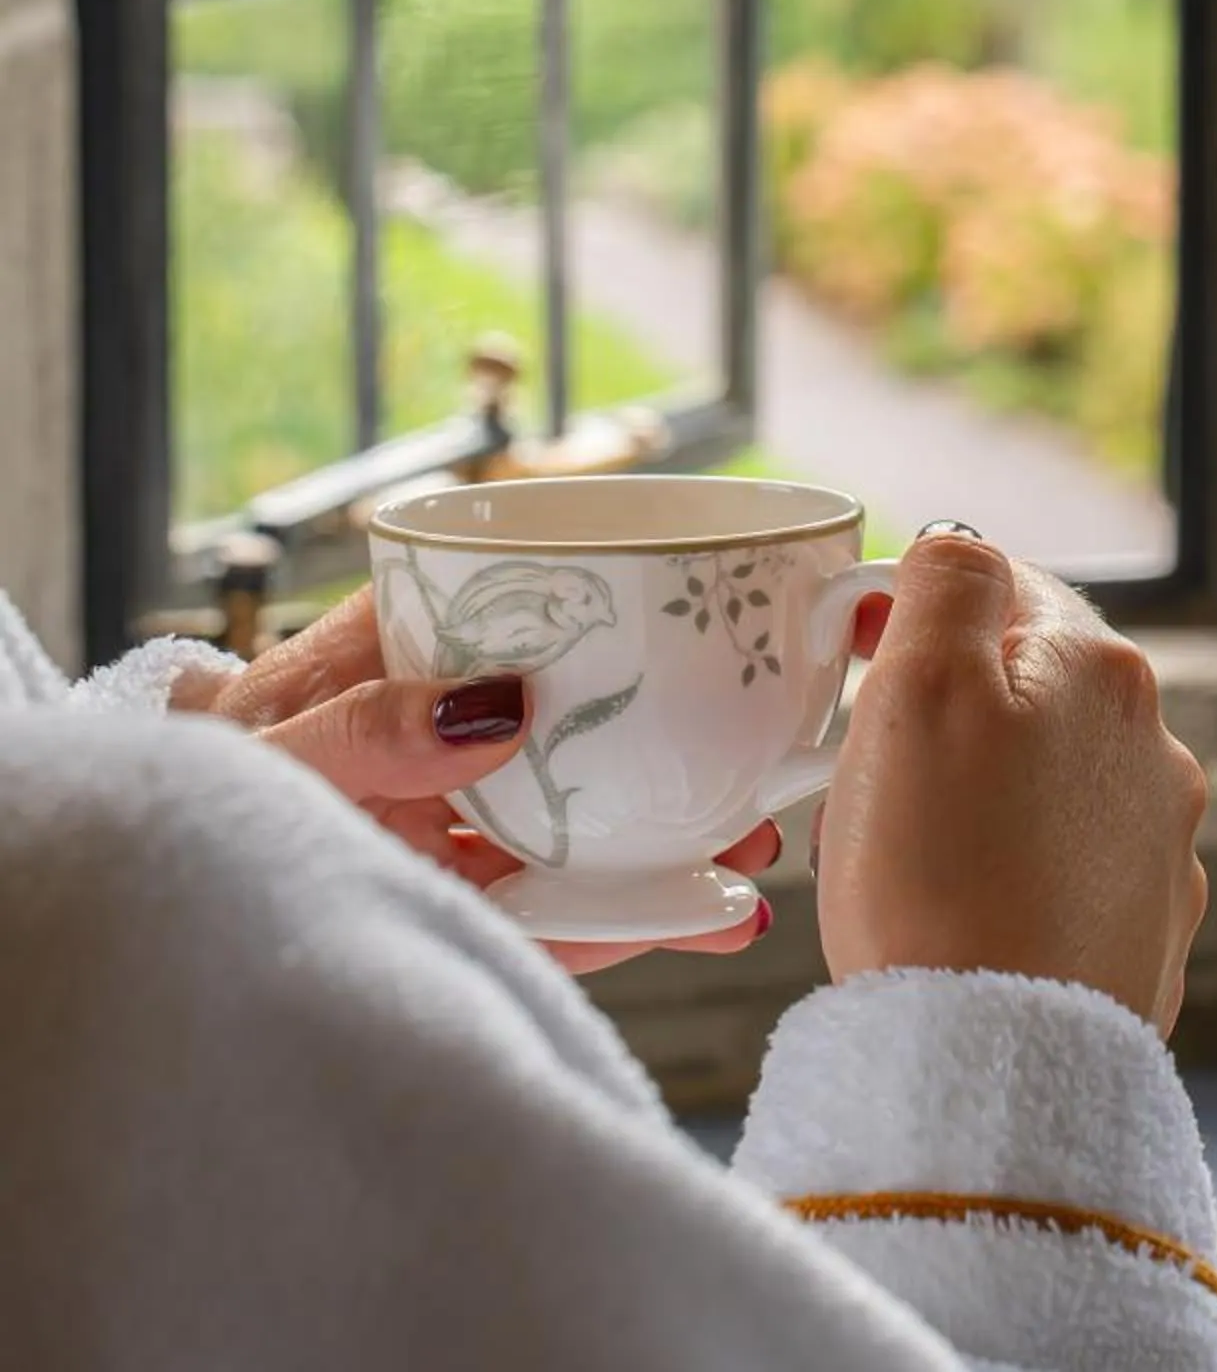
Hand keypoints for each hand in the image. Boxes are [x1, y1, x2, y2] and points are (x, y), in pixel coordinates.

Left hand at [178, 590, 777, 974]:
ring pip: (588, 822)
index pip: (535, 600)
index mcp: (408, 652)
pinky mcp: (455, 907)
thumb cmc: (196, 791)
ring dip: (675, 838)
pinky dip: (624, 922)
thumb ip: (370, 726)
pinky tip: (689, 921)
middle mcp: (447, 735)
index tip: (723, 626)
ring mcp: (454, 825)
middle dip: (688, 745)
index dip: (636, 607)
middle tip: (768, 766)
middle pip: (590, 725)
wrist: (141, 903)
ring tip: (754, 855)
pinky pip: (552, 916)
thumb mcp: (271, 746)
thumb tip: (505, 706)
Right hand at [813, 533, 1208, 1034]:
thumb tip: (964, 544)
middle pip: (1025, 692)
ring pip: (1044, 786)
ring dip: (982, 802)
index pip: (998, 591)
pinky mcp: (1147, 937)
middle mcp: (1155, 749)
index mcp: (1103, 670)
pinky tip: (964, 925)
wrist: (995, 1066)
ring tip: (912, 867)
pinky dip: (1013, 883)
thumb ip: (947, 582)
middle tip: (876, 786)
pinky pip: (1062, 876)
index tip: (861, 683)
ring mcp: (1162, 849)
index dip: (916, 626)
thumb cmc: (940, 875)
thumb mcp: (919, 685)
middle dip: (948, 722)